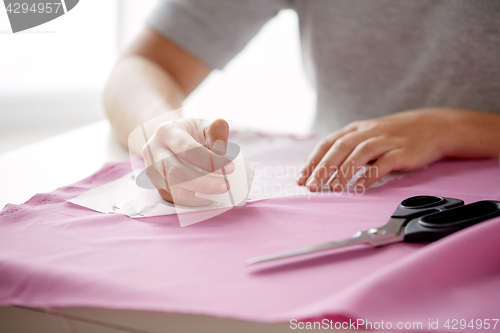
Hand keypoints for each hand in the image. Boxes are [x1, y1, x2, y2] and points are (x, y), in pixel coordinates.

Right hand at [142, 118, 234, 205]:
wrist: (168, 138)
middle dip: (204, 183)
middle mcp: (153, 150)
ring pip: (173, 189)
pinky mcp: (155, 183)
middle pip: (176, 172)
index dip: (210, 161)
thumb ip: (216, 130)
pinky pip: (174, 196)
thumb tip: (221, 152)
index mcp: (167, 131)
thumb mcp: (204, 124)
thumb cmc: (191, 132)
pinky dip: (194, 199)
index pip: (188, 149)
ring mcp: (151, 168)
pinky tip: (209, 196)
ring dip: (199, 194)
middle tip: (226, 186)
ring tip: (219, 191)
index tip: (230, 168)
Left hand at [296, 108, 460, 190]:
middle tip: (312, 186)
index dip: (313, 160)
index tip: (301, 177)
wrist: (432, 127)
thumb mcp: (365, 135)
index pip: (329, 143)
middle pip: (340, 148)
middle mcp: (368, 132)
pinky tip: (360, 187)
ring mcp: (386, 141)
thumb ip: (342, 148)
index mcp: (356, 129)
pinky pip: (384, 163)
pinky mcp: (402, 151)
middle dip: (324, 168)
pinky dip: (370, 175)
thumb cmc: (394, 135)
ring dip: (344, 171)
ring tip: (333, 188)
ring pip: (360, 154)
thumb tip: (315, 163)